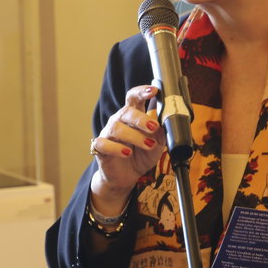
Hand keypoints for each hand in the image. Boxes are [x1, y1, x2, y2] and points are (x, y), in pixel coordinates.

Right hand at [89, 85, 165, 214]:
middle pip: (126, 111)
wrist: (127, 176)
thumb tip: (167, 120)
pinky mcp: (100, 148)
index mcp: (133, 116)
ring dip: (134, 136)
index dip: (142, 92)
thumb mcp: (157, 144)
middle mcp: (119, 121)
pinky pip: (104, 144)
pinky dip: (117, 148)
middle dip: (141, 118)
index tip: (154, 90)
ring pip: (116, 127)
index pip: (134, 98)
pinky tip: (127, 153)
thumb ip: (161, 132)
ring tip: (148, 145)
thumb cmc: (141, 155)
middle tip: (154, 127)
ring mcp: (108, 134)